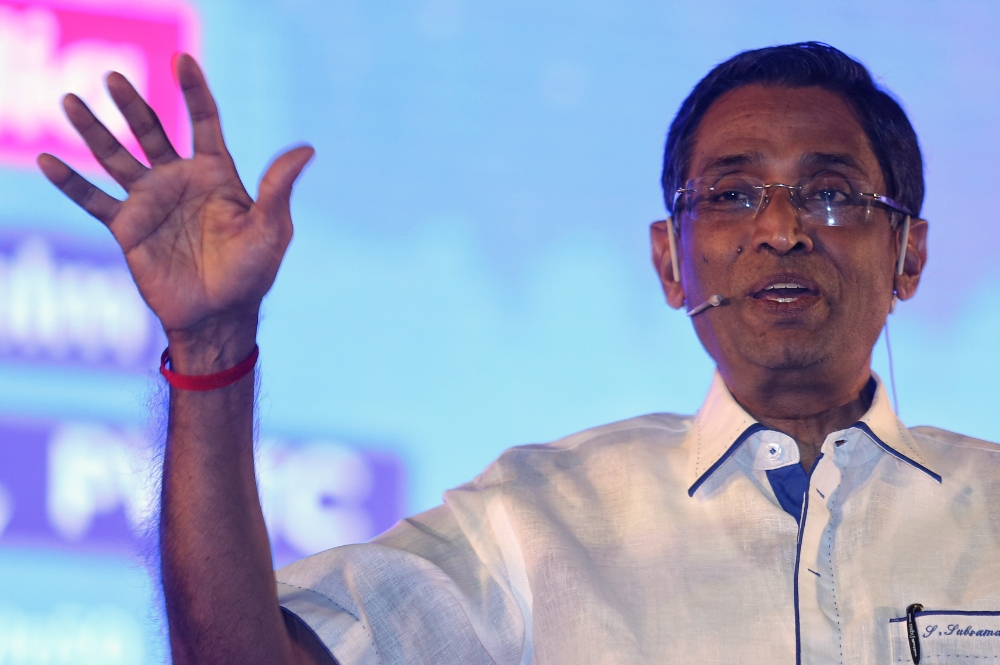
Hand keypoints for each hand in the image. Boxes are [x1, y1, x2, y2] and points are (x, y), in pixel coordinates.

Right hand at [38, 54, 312, 368]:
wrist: (219, 315)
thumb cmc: (252, 273)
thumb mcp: (269, 228)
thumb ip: (278, 188)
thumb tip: (306, 149)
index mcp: (216, 174)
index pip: (204, 121)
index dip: (194, 90)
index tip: (183, 60)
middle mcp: (180, 180)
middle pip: (151, 130)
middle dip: (132, 104)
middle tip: (114, 77)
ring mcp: (151, 201)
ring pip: (115, 156)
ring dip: (93, 130)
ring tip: (70, 101)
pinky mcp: (127, 227)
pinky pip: (93, 199)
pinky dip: (70, 182)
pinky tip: (46, 161)